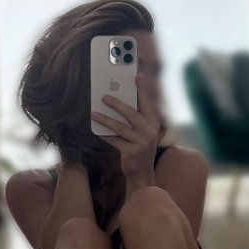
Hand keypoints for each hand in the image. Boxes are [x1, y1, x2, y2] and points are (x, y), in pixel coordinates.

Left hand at [91, 73, 161, 187]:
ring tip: (94, 114)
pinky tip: (97, 130)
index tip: (137, 75)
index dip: (143, 89)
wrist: (143, 173)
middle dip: (117, 104)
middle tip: (104, 97)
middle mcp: (150, 131)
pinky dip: (105, 135)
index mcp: (154, 123)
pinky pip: (114, 140)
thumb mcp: (143, 132)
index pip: (148, 103)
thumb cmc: (139, 148)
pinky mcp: (131, 152)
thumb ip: (136, 118)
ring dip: (105, 119)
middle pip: (131, 113)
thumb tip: (119, 101)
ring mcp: (141, 143)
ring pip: (119, 127)